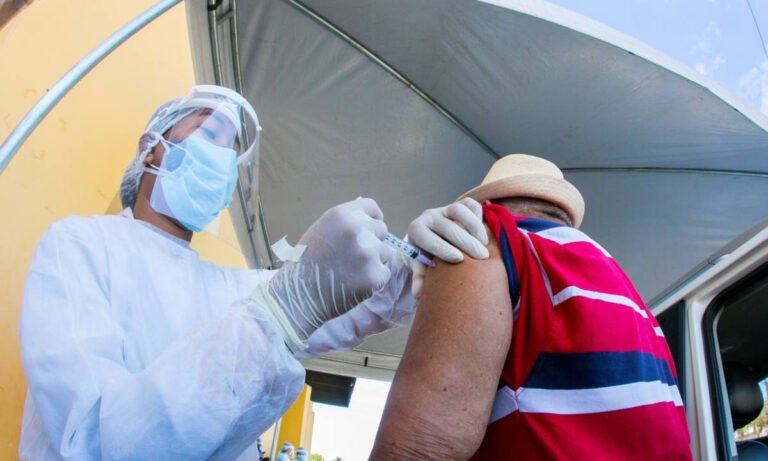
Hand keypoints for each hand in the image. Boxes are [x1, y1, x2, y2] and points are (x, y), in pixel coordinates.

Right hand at [265, 198, 393, 342]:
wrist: (298, 295)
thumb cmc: (306, 263)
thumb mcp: (321, 230)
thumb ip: (345, 222)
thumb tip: (368, 219)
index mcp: (342, 215)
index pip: (371, 207)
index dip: (372, 218)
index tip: (370, 229)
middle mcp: (357, 230)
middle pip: (381, 229)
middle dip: (373, 241)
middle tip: (354, 256)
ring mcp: (368, 253)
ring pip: (386, 252)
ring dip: (375, 261)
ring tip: (351, 271)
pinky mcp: (374, 276)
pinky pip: (384, 273)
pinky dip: (374, 280)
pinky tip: (354, 283)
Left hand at [407, 198, 488, 297]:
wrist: (434, 236)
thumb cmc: (428, 254)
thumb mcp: (422, 265)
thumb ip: (421, 278)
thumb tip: (419, 295)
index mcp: (416, 231)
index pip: (427, 238)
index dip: (442, 248)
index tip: (458, 259)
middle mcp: (428, 216)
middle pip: (447, 227)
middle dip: (465, 242)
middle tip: (481, 257)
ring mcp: (444, 209)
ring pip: (458, 211)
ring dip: (474, 227)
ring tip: (484, 245)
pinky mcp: (459, 204)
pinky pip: (470, 205)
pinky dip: (479, 217)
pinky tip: (485, 234)